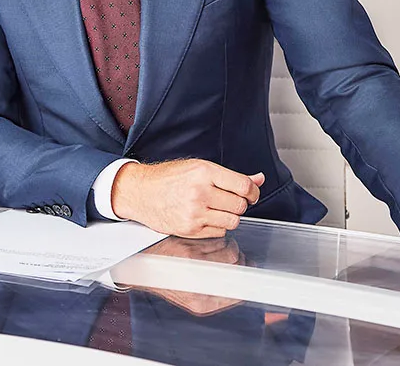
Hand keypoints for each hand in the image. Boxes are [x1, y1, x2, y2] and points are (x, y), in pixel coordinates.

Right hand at [111, 159, 264, 237]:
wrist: (141, 192)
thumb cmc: (169, 178)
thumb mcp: (198, 167)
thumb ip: (231, 176)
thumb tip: (259, 179)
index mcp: (204, 172)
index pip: (244, 186)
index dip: (253, 192)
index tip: (251, 193)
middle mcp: (200, 192)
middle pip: (240, 205)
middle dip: (239, 203)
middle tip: (229, 199)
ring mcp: (195, 213)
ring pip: (233, 221)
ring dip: (229, 216)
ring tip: (217, 208)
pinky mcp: (191, 229)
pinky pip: (219, 232)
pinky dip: (217, 226)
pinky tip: (205, 216)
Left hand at [142, 234, 244, 315]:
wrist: (144, 266)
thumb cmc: (171, 280)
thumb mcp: (195, 299)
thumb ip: (220, 295)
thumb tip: (248, 281)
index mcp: (202, 305)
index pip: (239, 292)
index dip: (250, 280)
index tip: (253, 272)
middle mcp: (199, 286)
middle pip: (238, 267)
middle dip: (240, 260)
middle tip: (234, 257)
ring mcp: (193, 266)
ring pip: (230, 251)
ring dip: (229, 247)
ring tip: (219, 248)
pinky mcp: (188, 249)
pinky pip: (216, 240)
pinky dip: (217, 239)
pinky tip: (207, 242)